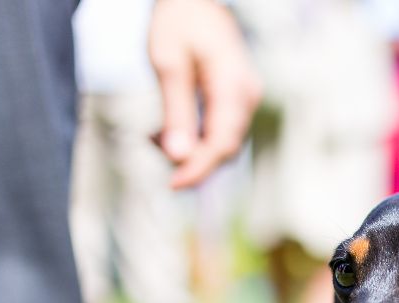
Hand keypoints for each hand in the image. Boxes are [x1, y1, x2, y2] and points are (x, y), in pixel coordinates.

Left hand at [149, 0, 260, 188]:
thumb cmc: (179, 21)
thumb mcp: (168, 63)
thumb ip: (176, 112)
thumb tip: (178, 158)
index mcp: (234, 88)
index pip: (221, 144)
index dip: (198, 170)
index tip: (172, 185)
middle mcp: (247, 97)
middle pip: (224, 148)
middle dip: (191, 160)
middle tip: (151, 147)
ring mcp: (245, 98)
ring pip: (221, 142)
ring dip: (190, 149)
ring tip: (154, 134)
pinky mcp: (237, 99)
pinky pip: (219, 129)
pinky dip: (194, 136)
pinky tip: (168, 127)